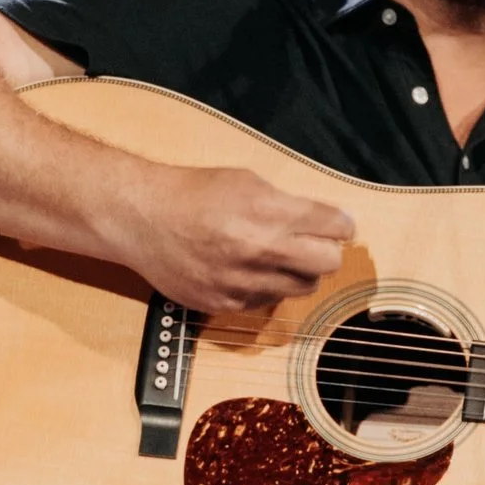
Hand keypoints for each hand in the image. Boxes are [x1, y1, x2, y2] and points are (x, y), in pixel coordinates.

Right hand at [111, 161, 355, 319]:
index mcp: (269, 212)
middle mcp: (259, 250)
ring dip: (298, 272)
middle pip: (328, 263)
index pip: (336, 227)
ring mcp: (243, 281)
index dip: (341, 225)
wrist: (143, 219)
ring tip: (279, 256)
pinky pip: (267, 301)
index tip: (338, 226)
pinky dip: (267, 287)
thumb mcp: (247, 181)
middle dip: (326, 251)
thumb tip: (330, 219)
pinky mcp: (226, 303)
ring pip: (302, 287)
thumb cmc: (193, 194)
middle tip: (314, 243)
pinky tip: (250, 270)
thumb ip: (290, 203)